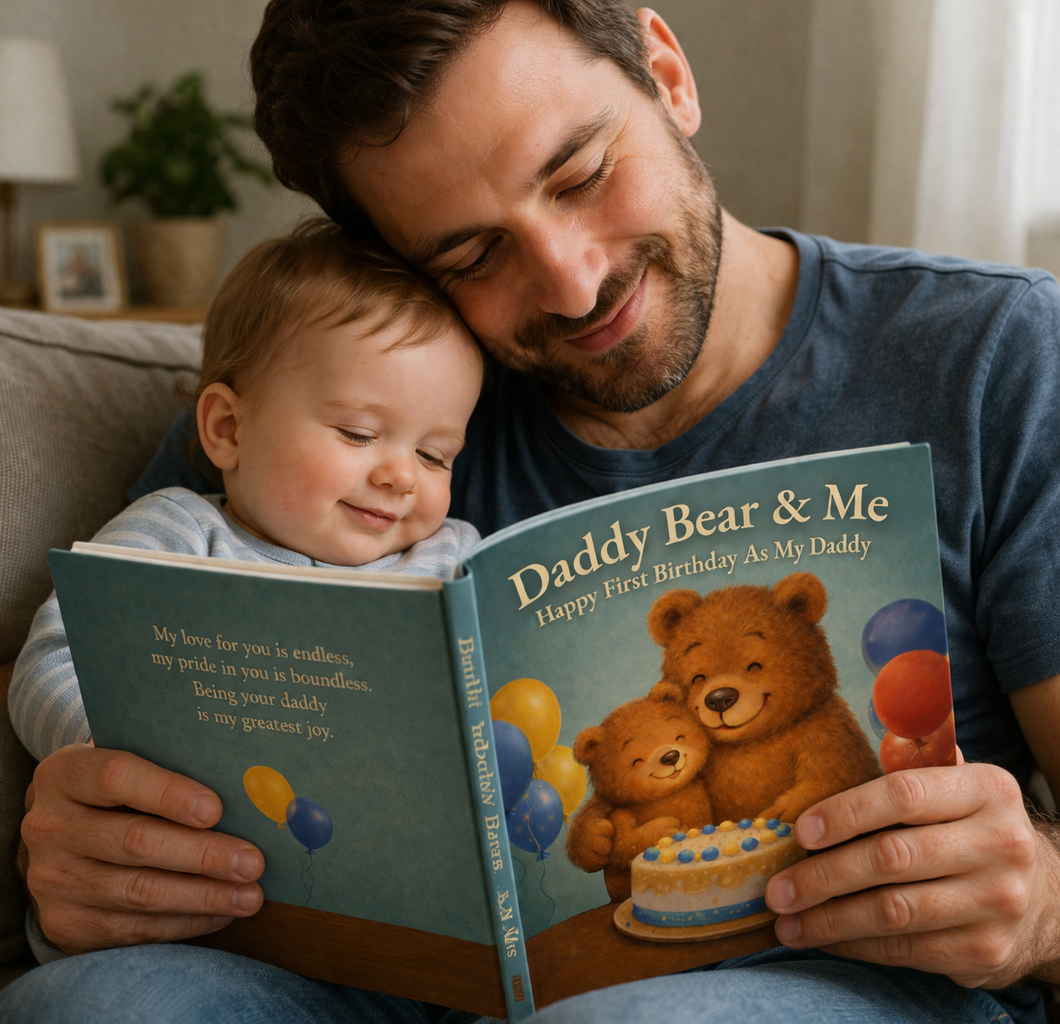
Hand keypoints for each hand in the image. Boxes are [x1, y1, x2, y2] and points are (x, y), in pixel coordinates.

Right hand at [21, 743, 264, 954]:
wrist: (59, 835)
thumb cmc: (115, 791)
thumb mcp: (128, 764)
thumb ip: (169, 767)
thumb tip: (245, 787)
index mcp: (66, 774)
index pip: (117, 777)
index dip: (169, 793)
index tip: (216, 810)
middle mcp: (50, 827)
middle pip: (136, 841)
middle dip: (203, 854)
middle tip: (252, 862)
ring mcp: (52, 880)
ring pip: (139, 892)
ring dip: (203, 895)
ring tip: (250, 894)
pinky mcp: (64, 924)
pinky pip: (133, 929)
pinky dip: (184, 922)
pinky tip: (221, 912)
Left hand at [764, 760, 1059, 988]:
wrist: (1045, 897)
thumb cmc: (971, 827)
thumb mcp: (957, 785)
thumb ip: (909, 762)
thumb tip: (833, 747)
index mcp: (986, 789)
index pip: (903, 795)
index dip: (846, 812)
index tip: (801, 830)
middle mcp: (1000, 844)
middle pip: (891, 858)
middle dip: (823, 875)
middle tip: (777, 888)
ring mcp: (997, 902)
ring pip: (894, 912)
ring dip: (830, 919)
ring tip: (786, 920)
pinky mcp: (987, 950)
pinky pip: (905, 949)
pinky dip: (856, 944)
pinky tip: (823, 937)